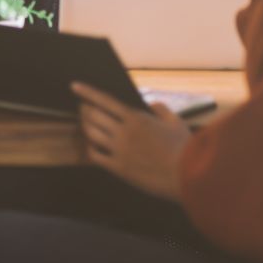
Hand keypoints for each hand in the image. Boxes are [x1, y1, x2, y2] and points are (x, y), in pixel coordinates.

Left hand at [72, 82, 190, 200]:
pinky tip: (90, 146)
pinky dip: (90, 149)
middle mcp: (123, 132)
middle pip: (93, 116)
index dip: (87, 92)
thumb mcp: (176, 122)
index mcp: (136, 118)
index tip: (74, 86)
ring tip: (85, 123)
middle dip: (84, 109)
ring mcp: (119, 150)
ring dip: (85, 127)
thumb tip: (152, 104)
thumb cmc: (185, 149)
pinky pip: (95, 156)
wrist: (189, 176)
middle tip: (82, 107)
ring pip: (91, 134)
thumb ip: (162, 110)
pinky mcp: (119, 168)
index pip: (105, 100)